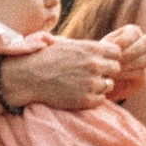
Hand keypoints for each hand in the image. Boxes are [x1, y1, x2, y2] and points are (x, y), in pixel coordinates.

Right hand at [0, 36, 121, 112]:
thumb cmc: (45, 58)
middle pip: (115, 68)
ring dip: (99, 85)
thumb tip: (106, 48)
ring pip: (109, 85)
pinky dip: (93, 98)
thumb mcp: (68, 44)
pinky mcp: (86, 99)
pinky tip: (79, 93)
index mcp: (91, 48)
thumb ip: (88, 48)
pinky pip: (101, 100)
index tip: (99, 60)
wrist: (27, 76)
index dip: (108, 57)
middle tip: (90, 73)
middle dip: (106, 71)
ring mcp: (91, 83)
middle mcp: (94, 65)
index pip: (117, 52)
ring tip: (82, 83)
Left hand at [102, 22, 145, 96]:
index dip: (126, 39)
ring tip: (115, 67)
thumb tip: (117, 48)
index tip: (113, 47)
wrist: (98, 79)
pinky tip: (116, 75)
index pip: (135, 31)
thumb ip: (110, 45)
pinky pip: (142, 72)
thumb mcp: (102, 49)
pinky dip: (128, 73)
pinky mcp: (144, 76)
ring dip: (130, 63)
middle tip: (117, 59)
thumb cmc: (98, 59)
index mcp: (131, 33)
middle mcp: (143, 45)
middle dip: (132, 51)